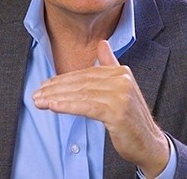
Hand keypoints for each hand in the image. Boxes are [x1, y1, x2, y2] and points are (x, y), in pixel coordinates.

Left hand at [33, 40, 169, 176]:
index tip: (45, 85)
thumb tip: (103, 43)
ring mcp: (121, 95)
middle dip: (56, 89)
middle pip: (81, 83)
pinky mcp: (117, 112)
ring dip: (56, 98)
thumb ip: (110, 65)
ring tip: (40, 101)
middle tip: (37, 94)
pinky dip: (68, 106)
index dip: (63, 79)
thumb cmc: (131, 118)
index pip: (85, 73)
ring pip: (81, 94)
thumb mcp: (122, 87)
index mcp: (121, 72)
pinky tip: (53, 106)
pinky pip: (86, 107)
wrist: (149, 143)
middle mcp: (122, 80)